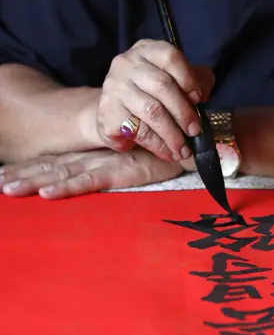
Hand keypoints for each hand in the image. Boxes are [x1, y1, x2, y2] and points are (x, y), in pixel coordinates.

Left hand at [0, 148, 182, 198]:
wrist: (194, 140)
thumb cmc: (171, 149)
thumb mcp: (150, 161)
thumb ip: (145, 163)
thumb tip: (176, 167)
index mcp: (101, 158)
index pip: (63, 164)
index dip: (35, 168)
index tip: (6, 175)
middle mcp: (99, 161)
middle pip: (55, 170)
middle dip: (25, 176)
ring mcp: (108, 165)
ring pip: (64, 174)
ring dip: (34, 181)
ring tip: (5, 188)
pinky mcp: (123, 171)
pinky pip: (92, 181)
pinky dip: (68, 187)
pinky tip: (46, 194)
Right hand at [95, 40, 214, 161]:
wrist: (113, 111)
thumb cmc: (150, 94)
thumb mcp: (174, 79)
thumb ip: (195, 81)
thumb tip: (203, 95)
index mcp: (146, 50)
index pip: (170, 57)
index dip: (188, 79)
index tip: (200, 99)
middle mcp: (126, 64)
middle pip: (162, 86)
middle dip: (184, 112)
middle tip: (195, 131)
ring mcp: (114, 87)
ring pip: (152, 111)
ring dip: (173, 134)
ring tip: (184, 149)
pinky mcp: (108, 112)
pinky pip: (138, 131)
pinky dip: (158, 144)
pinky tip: (168, 152)